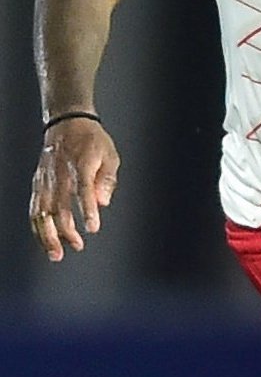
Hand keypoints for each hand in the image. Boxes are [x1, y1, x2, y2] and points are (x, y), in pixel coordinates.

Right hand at [28, 118, 119, 260]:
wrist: (66, 123)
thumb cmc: (92, 141)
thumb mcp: (110, 155)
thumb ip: (107, 180)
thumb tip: (103, 203)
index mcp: (80, 164)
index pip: (83, 190)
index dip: (87, 210)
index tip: (93, 228)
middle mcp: (59, 173)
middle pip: (58, 206)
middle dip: (65, 230)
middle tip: (76, 247)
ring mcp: (45, 179)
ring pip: (41, 211)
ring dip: (47, 234)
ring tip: (57, 253)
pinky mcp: (38, 183)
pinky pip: (34, 208)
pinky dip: (38, 226)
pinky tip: (46, 239)